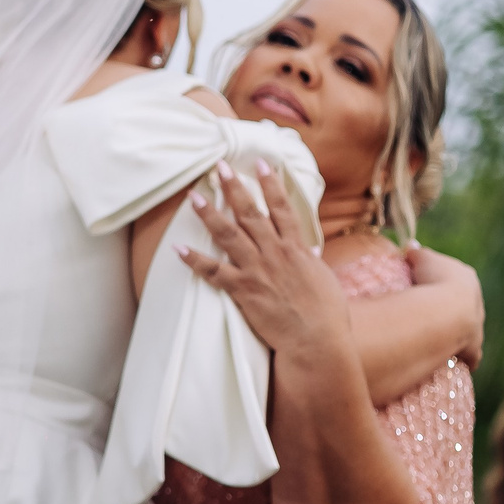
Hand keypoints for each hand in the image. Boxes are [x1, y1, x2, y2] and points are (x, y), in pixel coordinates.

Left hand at [179, 160, 350, 358]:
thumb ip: (312, 260)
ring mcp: (257, 270)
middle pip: (250, 213)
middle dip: (234, 187)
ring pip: (228, 235)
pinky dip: (194, 260)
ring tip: (193, 196)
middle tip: (219, 167)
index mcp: (297, 247)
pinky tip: (177, 247)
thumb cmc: (326, 313)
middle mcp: (275, 253)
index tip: (261, 162)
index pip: (282, 207)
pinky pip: (213, 271)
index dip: (271, 183)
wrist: (317, 340)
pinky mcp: (243, 289)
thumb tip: (311, 248)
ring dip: (209, 214)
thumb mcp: (323, 279)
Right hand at [406, 245, 484, 365]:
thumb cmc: (432, 281)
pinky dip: (464, 357)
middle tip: (434, 314)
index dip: (442, 281)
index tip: (429, 286)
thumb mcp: (421, 259)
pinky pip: (471, 354)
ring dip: (460, 333)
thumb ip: (416, 253)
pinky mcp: (472, 346)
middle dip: (453, 309)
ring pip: (472, 329)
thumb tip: (410, 248)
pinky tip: (455, 361)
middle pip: (466, 304)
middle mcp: (476, 301)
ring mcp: (476, 325)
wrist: (447, 311)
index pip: (457, 278)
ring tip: (443, 339)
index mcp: (466, 278)